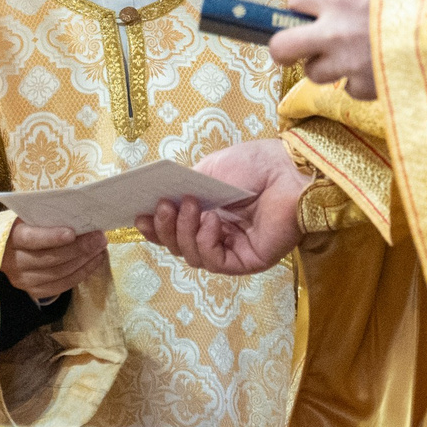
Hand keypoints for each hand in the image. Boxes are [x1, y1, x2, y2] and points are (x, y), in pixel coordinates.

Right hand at [2, 220, 107, 299]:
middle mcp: (14, 262)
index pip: (31, 239)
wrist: (10, 248)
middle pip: (50, 258)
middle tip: (99, 237)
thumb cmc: (27, 226)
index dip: (52, 237)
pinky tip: (95, 260)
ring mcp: (24, 280)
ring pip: (59, 273)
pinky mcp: (35, 291)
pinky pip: (63, 284)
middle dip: (78, 248)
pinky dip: (82, 272)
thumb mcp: (29, 217)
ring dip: (84, 260)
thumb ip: (48, 218)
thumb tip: (80, 215)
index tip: (73, 233)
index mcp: (10, 238)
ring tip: (100, 247)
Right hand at [135, 138, 305, 274]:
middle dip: (165, 229)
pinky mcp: (247, 261)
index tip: (138, 215)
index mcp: (208, 213)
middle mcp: (219, 234)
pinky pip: (215, 261)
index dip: (155, 227)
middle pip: (179, 247)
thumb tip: (160, 203)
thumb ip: (184, 189)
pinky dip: (206, 242)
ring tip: (191, 206)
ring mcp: (233, 249)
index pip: (175, 230)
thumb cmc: (254, 165)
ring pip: (193, 257)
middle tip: (162, 207)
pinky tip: (212, 221)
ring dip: (184, 232)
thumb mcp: (208, 171)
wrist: (288, 169)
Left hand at [270, 0, 375, 99]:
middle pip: (281, 45)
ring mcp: (348, 63)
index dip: (302, 6)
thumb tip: (323, 15)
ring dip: (327, 67)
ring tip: (352, 57)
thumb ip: (347, 3)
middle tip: (292, 51)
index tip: (310, 11)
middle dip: (283, 49)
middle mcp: (336, 30)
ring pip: (313, 73)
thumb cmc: (419, 6)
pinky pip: (349, 89)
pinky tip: (376, 69)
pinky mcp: (365, 88)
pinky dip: (359, 82)